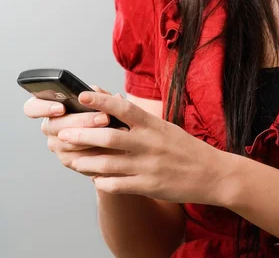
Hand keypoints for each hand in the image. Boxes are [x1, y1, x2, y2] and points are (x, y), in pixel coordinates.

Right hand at [23, 86, 125, 177]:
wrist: (114, 136)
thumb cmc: (101, 111)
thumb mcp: (100, 98)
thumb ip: (97, 93)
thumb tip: (96, 92)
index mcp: (50, 107)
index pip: (32, 107)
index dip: (43, 107)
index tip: (61, 108)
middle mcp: (49, 127)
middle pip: (55, 125)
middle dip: (81, 121)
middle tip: (103, 118)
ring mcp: (57, 145)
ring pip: (68, 142)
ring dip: (91, 135)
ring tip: (112, 129)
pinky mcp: (69, 160)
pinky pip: (79, 157)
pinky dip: (96, 150)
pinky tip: (110, 145)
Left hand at [58, 91, 234, 205]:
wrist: (212, 173)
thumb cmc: (184, 146)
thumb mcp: (163, 126)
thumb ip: (136, 115)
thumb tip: (109, 96)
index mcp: (153, 124)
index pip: (123, 107)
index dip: (101, 100)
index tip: (82, 95)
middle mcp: (149, 143)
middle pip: (108, 136)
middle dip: (82, 134)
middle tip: (63, 133)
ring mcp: (148, 166)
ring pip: (107, 164)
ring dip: (85, 162)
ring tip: (71, 159)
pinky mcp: (149, 186)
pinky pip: (118, 185)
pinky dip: (102, 182)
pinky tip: (95, 179)